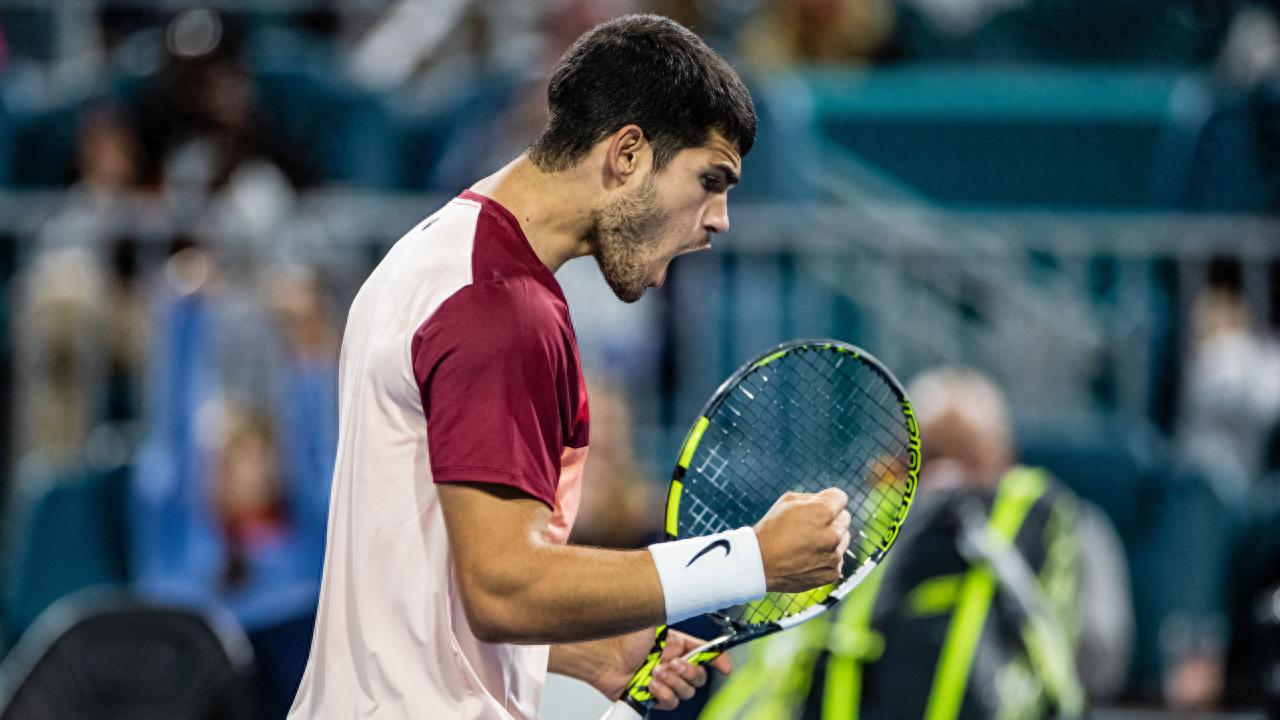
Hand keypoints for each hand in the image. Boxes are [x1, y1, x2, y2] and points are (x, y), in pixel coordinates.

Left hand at [584, 628, 732, 710]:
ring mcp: (662, 681)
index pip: (704, 653)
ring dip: (674, 681)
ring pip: (686, 692)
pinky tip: (651, 683)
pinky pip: (670, 701)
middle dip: (690, 671)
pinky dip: (663, 693)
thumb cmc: (622, 635)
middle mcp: (671, 663)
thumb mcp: (654, 622)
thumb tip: (692, 609)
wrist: (603, 654)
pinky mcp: (651, 695)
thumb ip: (676, 620)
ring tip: (656, 671)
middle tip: (674, 663)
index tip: (725, 666)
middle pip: (699, 677)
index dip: (718, 660)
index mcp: (676, 645)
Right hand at [754, 487, 850, 591]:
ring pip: (842, 540)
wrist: (759, 563)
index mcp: (823, 512)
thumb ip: (814, 498)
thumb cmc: (772, 529)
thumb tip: (829, 501)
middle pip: (844, 518)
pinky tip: (807, 558)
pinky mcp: (832, 572)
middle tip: (809, 526)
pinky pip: (836, 559)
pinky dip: (825, 558)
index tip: (817, 506)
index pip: (840, 497)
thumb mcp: (788, 501)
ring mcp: (834, 556)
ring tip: (807, 544)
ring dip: (830, 539)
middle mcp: (833, 534)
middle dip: (831, 519)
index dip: (827, 500)